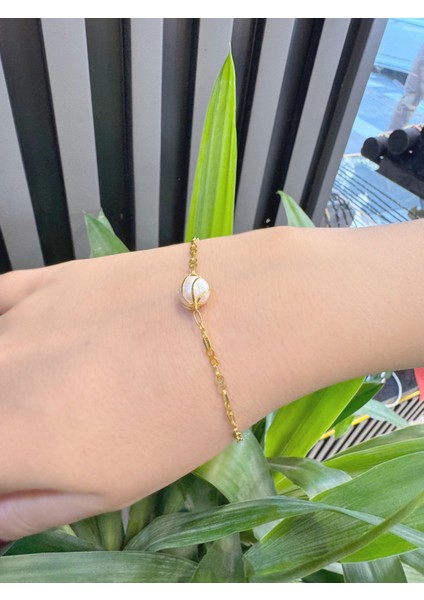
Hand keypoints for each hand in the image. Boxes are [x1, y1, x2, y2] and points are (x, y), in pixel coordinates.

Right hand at [0, 229, 279, 540]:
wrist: (232, 321)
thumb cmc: (180, 419)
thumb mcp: (110, 490)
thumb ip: (31, 507)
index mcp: (6, 438)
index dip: (10, 474)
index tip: (34, 471)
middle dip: (14, 431)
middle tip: (59, 433)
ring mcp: (12, 322)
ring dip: (14, 387)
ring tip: (65, 392)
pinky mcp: (39, 281)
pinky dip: (3, 332)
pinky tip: (29, 347)